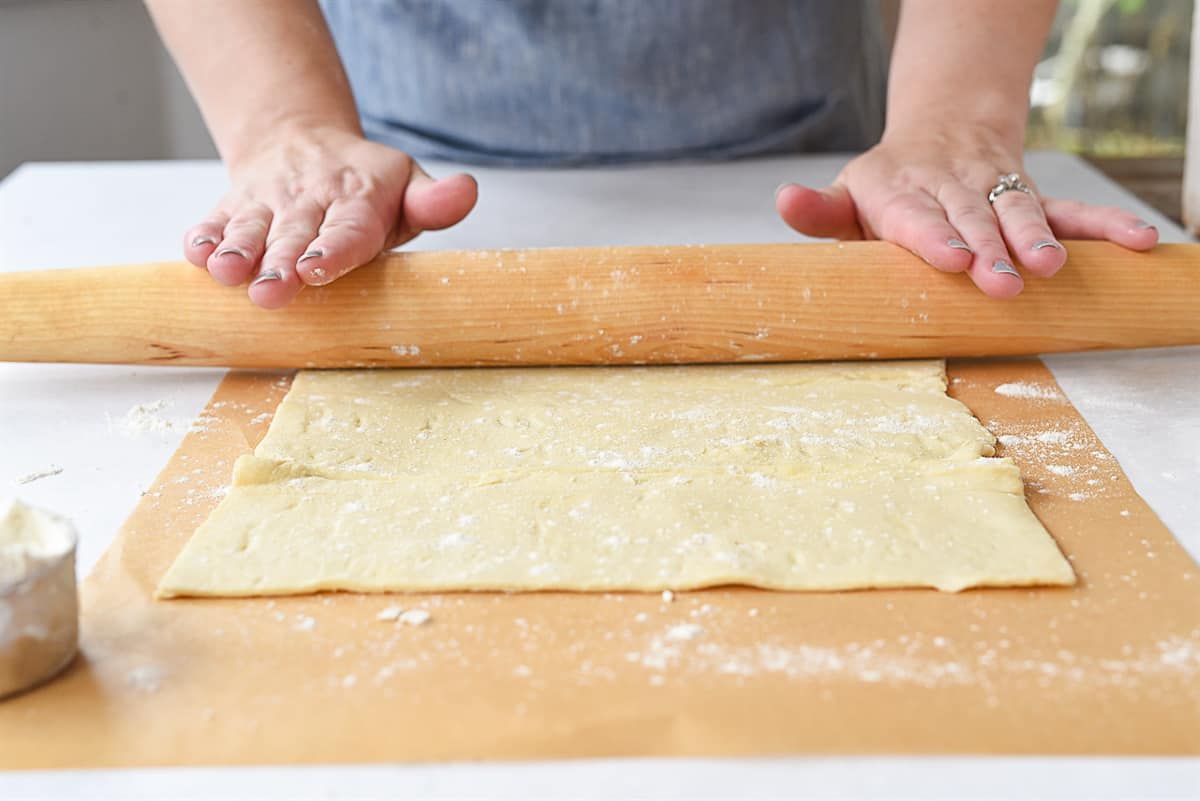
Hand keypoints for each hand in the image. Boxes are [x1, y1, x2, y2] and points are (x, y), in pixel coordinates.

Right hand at [184, 127, 477, 307]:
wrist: (301, 140)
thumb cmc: (365, 186)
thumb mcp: (406, 186)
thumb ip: (434, 201)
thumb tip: (467, 192)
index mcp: (357, 199)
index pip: (347, 229)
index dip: (333, 250)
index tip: (318, 269)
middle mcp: (309, 200)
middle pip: (293, 236)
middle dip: (279, 263)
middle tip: (272, 290)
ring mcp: (267, 204)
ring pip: (250, 229)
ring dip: (237, 251)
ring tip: (226, 272)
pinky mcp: (232, 206)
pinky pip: (214, 220)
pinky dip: (203, 236)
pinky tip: (196, 254)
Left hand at [775, 126, 1158, 297]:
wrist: (940, 133)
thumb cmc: (886, 187)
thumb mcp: (848, 197)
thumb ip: (819, 211)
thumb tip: (784, 200)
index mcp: (900, 191)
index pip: (915, 216)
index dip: (933, 237)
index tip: (950, 259)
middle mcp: (951, 189)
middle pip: (970, 219)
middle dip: (988, 249)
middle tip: (1001, 281)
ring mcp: (994, 193)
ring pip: (1020, 212)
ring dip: (1037, 239)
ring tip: (1052, 268)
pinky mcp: (1028, 198)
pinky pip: (1070, 209)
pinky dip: (1104, 224)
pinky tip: (1137, 241)